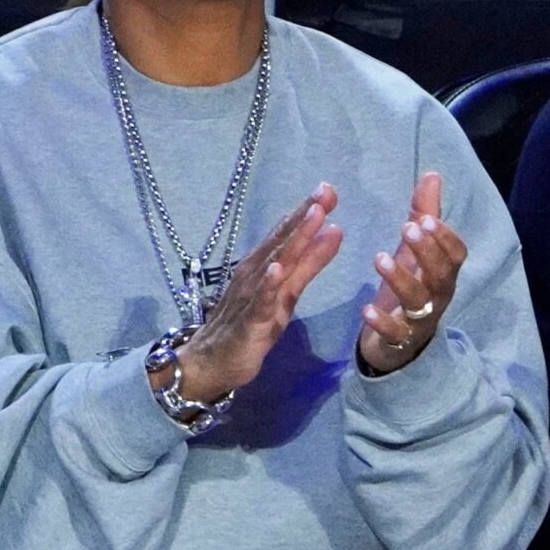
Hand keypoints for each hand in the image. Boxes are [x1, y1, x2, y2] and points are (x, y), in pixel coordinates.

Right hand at [167, 186, 343, 407]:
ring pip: (275, 263)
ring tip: (313, 217)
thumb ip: (311, 263)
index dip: (308, 211)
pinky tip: (277, 269)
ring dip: (293, 240)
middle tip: (325, 191)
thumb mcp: (289, 291)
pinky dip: (268, 285)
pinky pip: (260, 301)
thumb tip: (335, 230)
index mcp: (266, 264)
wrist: (214, 361)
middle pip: (283, 240)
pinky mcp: (249, 321)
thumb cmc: (253, 323)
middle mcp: (256, 273)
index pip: (289, 232)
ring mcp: (251, 295)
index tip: (329, 188)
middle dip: (304, 215)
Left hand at [358, 172, 467, 376]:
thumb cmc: (408, 289)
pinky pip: (395, 333)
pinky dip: (382, 322)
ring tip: (379, 259)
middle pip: (442, 276)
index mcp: (443, 274)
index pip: (457, 256)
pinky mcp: (400, 340)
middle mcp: (437, 296)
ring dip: (402, 279)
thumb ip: (424, 214)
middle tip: (407, 229)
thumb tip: (432, 174)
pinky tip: (366, 308)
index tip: (427, 219)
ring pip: (419, 302)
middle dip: (428, 252)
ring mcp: (421, 320)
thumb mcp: (414, 252)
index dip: (446, 239)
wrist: (395, 342)